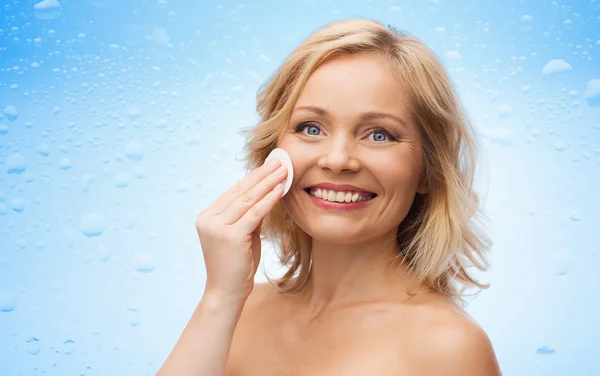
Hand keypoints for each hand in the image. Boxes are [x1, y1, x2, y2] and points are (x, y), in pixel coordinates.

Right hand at [195, 159, 286, 303]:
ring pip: (248, 199)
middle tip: (280, 161)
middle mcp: (208, 219)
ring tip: (284, 170)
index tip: (269, 165)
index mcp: (207, 217)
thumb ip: (249, 216)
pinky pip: (254, 213)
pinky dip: (269, 200)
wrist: (226, 294)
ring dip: (268, 183)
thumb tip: (266, 193)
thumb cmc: (236, 267)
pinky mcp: (230, 236)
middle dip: (262, 174)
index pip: (233, 192)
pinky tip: (280, 189)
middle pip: (240, 191)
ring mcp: (217, 227)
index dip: (253, 177)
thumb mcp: (242, 236)